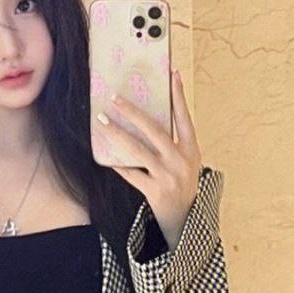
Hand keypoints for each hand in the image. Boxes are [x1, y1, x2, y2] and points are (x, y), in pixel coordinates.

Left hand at [92, 69, 201, 251]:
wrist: (185, 218)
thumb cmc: (182, 181)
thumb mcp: (187, 160)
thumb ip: (174, 141)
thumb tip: (148, 115)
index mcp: (191, 149)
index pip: (184, 117)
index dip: (178, 96)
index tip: (172, 74)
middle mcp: (180, 160)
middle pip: (154, 130)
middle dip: (133, 112)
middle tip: (115, 98)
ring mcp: (167, 176)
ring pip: (137, 150)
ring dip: (117, 134)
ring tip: (102, 121)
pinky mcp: (154, 191)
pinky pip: (131, 173)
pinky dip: (118, 164)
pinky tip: (105, 156)